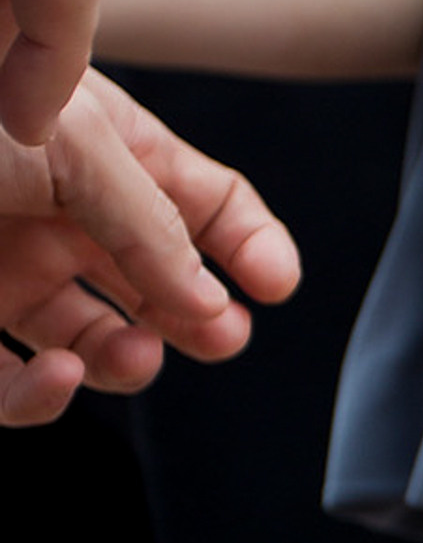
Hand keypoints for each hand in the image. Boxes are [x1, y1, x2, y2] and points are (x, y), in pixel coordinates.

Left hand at [0, 68, 299, 424]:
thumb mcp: (72, 145)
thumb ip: (150, 223)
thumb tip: (216, 305)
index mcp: (98, 152)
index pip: (201, 201)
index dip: (248, 243)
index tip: (277, 286)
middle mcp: (59, 217)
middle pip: (158, 281)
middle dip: (199, 314)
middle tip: (220, 336)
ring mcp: (9, 276)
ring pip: (97, 344)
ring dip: (129, 359)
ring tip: (138, 353)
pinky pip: (12, 388)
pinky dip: (42, 397)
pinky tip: (58, 376)